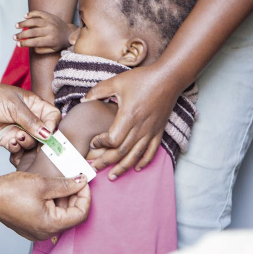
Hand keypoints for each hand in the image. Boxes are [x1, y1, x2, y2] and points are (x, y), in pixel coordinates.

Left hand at [0, 79, 60, 151]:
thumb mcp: (14, 106)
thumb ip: (31, 121)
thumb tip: (47, 133)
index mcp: (34, 104)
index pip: (53, 116)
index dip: (52, 126)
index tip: (46, 134)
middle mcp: (28, 118)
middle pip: (44, 134)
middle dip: (40, 140)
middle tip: (34, 141)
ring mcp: (18, 129)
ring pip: (31, 143)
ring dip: (26, 143)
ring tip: (17, 136)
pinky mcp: (8, 138)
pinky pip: (17, 148)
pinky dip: (15, 147)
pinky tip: (9, 140)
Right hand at [0, 172, 90, 240]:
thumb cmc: (11, 190)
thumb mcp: (43, 184)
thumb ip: (66, 184)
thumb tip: (82, 182)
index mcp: (51, 225)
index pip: (81, 214)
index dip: (85, 196)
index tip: (83, 181)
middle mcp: (46, 233)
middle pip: (71, 215)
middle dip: (75, 196)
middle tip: (73, 178)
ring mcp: (37, 231)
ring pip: (60, 215)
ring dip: (63, 198)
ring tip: (60, 181)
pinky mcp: (31, 226)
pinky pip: (49, 216)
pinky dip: (53, 203)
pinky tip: (49, 189)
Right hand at [14, 10, 74, 54]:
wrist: (69, 32)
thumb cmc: (59, 43)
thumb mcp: (52, 50)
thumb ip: (41, 49)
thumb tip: (30, 46)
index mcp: (51, 40)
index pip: (35, 42)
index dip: (26, 43)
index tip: (18, 44)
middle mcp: (50, 30)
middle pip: (33, 32)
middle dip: (22, 35)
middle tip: (14, 37)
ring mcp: (50, 22)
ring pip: (35, 21)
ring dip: (24, 23)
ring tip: (16, 26)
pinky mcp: (50, 15)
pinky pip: (39, 13)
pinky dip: (32, 13)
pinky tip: (25, 16)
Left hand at [83, 64, 182, 179]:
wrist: (169, 77)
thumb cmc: (142, 79)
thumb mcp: (117, 81)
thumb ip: (98, 91)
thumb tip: (83, 100)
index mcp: (128, 116)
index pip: (113, 139)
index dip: (101, 143)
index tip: (93, 141)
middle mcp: (140, 127)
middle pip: (121, 152)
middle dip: (106, 162)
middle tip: (93, 168)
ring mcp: (151, 131)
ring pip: (136, 156)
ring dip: (123, 167)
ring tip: (112, 175)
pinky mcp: (159, 131)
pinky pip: (152, 151)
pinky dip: (144, 161)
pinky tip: (136, 168)